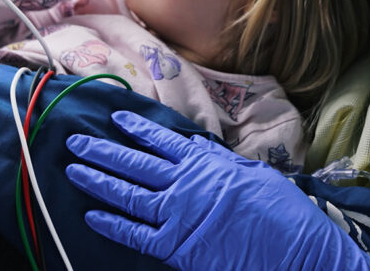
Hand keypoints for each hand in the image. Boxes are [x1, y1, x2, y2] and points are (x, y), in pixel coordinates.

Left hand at [65, 111, 369, 270]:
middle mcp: (186, 185)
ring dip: (98, 179)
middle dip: (103, 150)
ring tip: (74, 168)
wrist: (295, 252)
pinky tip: (91, 215)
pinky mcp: (176, 248)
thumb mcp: (255, 175)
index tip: (115, 117)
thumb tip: (199, 149)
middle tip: (76, 140)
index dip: (137, 129)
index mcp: (207, 164)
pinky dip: (111, 225)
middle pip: (135, 163)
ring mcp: (178, 216)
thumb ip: (222, 163)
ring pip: (127, 194)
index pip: (163, 140)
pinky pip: (135, 234)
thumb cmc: (283, 213)